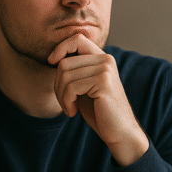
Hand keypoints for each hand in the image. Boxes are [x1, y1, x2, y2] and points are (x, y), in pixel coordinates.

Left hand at [49, 34, 148, 165]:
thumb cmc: (100, 111)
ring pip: (65, 75)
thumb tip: (54, 58)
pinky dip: (66, 102)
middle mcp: (106, 60)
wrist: (120, 132)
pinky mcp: (103, 82)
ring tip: (70, 108)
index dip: (61, 48)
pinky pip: (71, 87)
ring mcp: (106, 69)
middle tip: (65, 102)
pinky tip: (73, 112)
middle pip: (65, 62)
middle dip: (57, 84)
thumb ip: (76, 70)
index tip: (52, 63)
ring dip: (61, 96)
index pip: (77, 39)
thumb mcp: (86, 86)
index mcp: (103, 58)